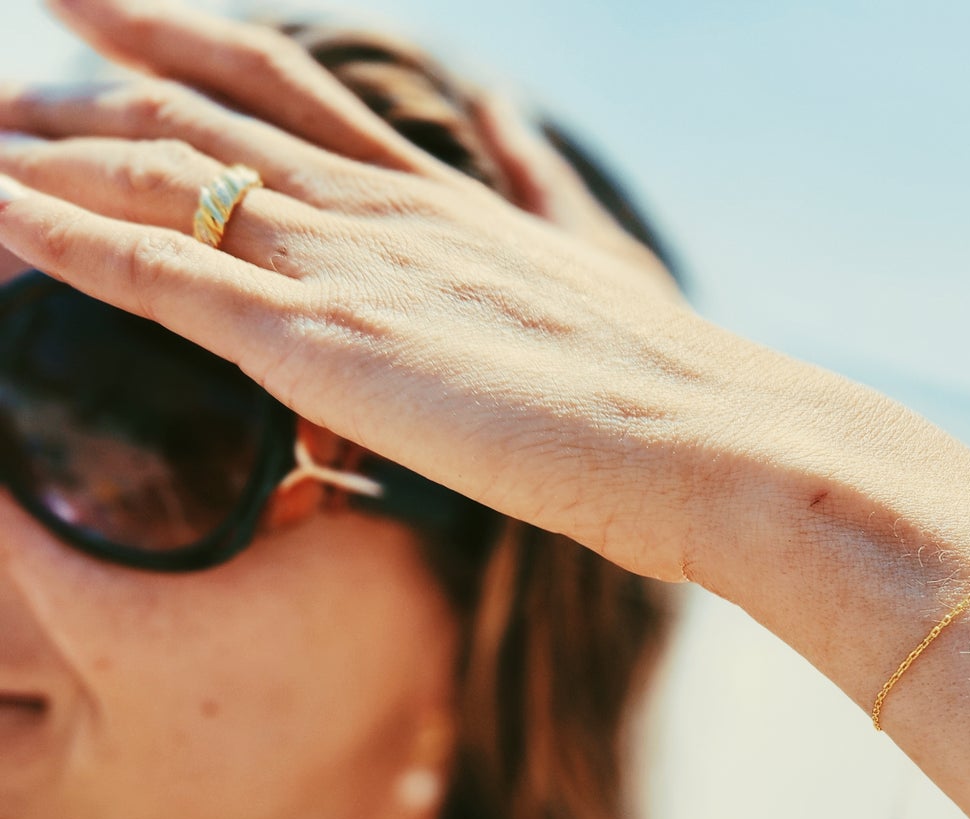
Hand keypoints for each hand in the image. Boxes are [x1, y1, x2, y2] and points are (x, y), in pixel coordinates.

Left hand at [0, 0, 743, 581]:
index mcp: (440, 196)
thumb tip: (502, 108)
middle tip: (7, 64)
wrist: (711, 437)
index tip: (106, 5)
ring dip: (46, 146)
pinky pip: (159, 274)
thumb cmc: (667, 381)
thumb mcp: (596, 260)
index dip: (188, 36)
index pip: (289, 87)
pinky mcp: (325, 347)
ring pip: (160, 169)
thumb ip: (536, 184)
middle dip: (89, 73)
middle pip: (202, 103)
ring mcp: (346, 268)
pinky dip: (58, 236)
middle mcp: (379, 207)